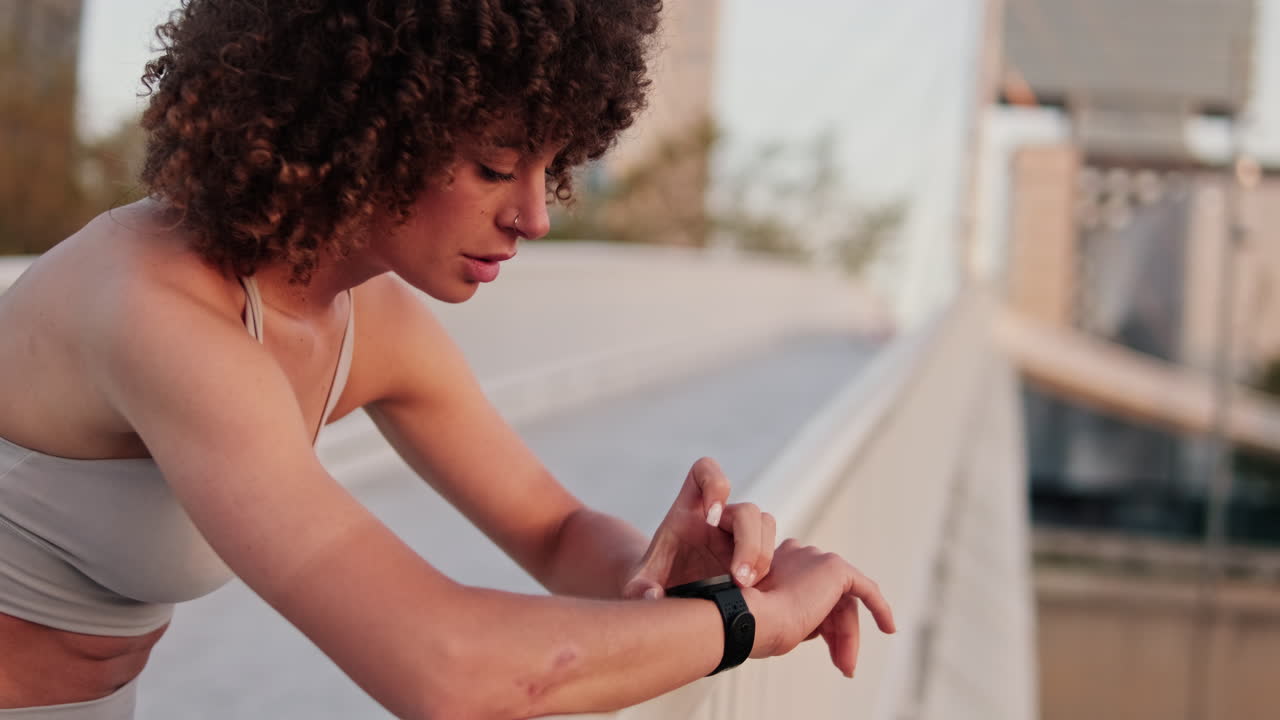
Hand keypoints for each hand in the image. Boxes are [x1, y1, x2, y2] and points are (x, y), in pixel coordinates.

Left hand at [621, 458, 775, 598]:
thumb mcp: (637, 585)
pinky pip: (771, 552)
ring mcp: (737, 536)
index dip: (714, 481)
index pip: (705, 471)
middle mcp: (718, 517)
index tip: (710, 517)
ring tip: (744, 586)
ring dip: (761, 555)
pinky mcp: (752, 556)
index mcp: (688, 509)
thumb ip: (639, 588)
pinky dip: (766, 570)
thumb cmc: (652, 581)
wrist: (666, 597)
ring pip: (765, 526)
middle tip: (737, 577)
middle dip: (748, 543)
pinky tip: (752, 593)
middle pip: (747, 510)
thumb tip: (653, 596)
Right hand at [746, 538, 895, 677]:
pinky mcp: (834, 568)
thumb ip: (796, 612)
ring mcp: (816, 559)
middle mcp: (798, 555)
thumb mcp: (776, 616)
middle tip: (841, 665)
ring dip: (848, 636)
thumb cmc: (755, 624)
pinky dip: (879, 608)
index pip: (809, 593)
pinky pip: (865, 589)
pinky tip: (888, 627)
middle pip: (830, 599)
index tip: (824, 648)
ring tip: (846, 665)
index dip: (821, 626)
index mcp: (779, 563)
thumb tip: (812, 627)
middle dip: (837, 634)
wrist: (751, 619)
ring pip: (843, 602)